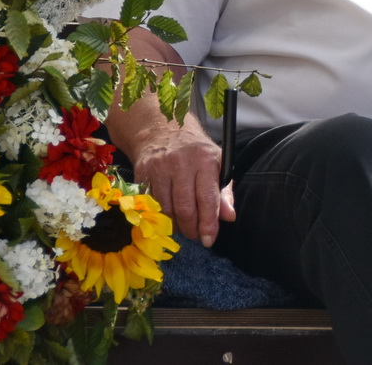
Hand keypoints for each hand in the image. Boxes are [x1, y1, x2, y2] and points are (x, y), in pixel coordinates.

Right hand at [130, 127, 235, 245]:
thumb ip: (224, 191)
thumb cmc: (195, 152)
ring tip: (183, 227)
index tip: (209, 239)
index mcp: (205, 160)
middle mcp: (182, 163)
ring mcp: (159, 168)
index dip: (208, 223)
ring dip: (175, 225)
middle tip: (196, 236)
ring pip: (166, 210)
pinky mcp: (142, 174)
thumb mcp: (217, 163)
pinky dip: (158, 216)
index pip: (208, 198)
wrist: (163, 130)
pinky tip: (167, 217)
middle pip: (185, 208)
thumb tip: (229, 217)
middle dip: (191, 229)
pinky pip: (150, 205)